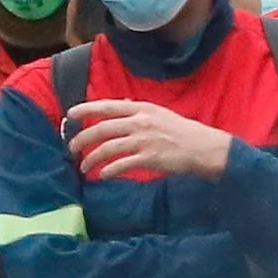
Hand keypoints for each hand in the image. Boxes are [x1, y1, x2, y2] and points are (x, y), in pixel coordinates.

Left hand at [67, 98, 237, 186]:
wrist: (206, 148)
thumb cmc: (185, 132)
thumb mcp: (161, 113)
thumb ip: (139, 109)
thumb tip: (123, 102)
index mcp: (142, 109)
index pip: (107, 106)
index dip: (86, 109)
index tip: (71, 114)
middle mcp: (140, 122)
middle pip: (102, 129)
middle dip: (82, 139)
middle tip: (72, 148)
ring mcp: (144, 141)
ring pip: (108, 148)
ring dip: (92, 158)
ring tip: (84, 166)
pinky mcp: (149, 159)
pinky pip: (122, 165)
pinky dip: (109, 170)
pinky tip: (102, 175)